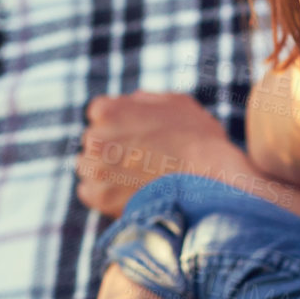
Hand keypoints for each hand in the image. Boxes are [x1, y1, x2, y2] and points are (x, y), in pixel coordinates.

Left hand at [75, 91, 250, 217]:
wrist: (210, 182)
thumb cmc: (199, 139)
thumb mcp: (176, 103)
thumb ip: (145, 100)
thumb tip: (131, 101)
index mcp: (107, 109)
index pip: (101, 115)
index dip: (122, 126)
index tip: (142, 138)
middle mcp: (94, 137)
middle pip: (94, 142)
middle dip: (112, 149)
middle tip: (143, 160)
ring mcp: (95, 169)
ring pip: (89, 168)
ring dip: (107, 172)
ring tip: (138, 179)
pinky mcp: (99, 198)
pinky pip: (90, 193)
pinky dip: (106, 195)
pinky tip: (130, 193)